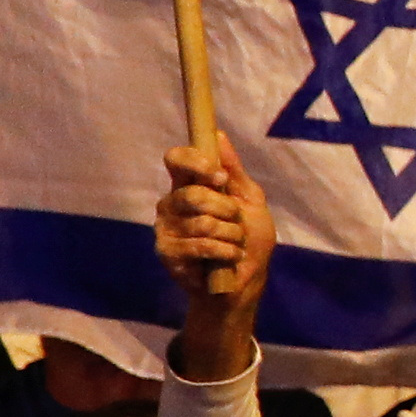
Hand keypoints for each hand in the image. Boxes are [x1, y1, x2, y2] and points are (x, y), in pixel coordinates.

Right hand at [155, 138, 275, 366]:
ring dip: (231, 235)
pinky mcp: (166, 252)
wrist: (245, 281)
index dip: (195, 163)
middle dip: (226, 210)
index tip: (217, 177)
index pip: (175, 159)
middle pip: (193, 192)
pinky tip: (229, 257)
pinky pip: (200, 244)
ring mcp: (165, 228)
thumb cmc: (248, 238)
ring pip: (202, 221)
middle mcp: (171, 202)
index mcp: (189, 185)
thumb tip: (218, 135)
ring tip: (234, 244)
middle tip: (235, 222)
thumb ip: (234, 171)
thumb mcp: (250, 201)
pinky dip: (225, 251)